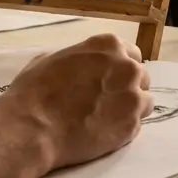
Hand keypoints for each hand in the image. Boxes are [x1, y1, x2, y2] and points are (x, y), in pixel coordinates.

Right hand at [0, 34, 152, 177]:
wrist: (33, 129)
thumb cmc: (34, 92)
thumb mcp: (50, 59)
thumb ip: (76, 58)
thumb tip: (80, 64)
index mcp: (109, 46)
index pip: (132, 53)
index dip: (121, 68)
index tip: (112, 79)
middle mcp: (127, 68)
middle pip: (141, 77)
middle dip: (127, 88)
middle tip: (108, 101)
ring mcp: (133, 97)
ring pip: (145, 101)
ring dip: (130, 108)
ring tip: (107, 119)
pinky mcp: (132, 125)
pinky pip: (137, 124)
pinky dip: (124, 128)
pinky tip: (104, 131)